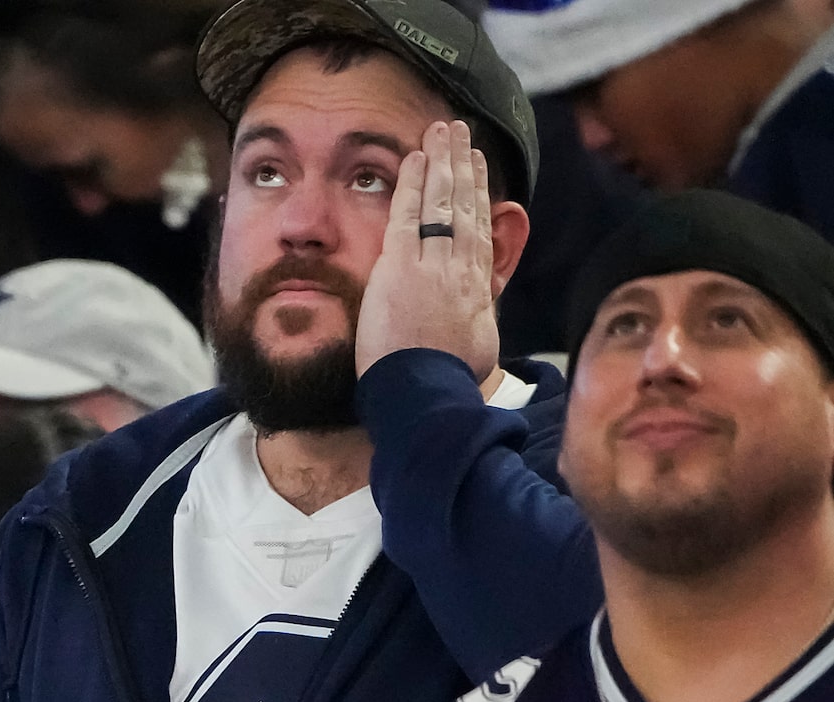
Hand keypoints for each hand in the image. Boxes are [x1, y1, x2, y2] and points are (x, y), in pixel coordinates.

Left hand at [354, 118, 500, 381]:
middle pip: (464, 205)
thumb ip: (476, 319)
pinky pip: (406, 216)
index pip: (477, 229)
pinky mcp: (400, 269)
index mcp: (476, 286)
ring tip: (443, 131)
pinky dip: (411, 184)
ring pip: (441, 202)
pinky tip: (414, 158)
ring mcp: (431, 265)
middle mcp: (459, 268)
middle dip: (462, 165)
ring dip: (442, 162)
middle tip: (461, 132)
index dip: (478, 194)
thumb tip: (479, 311)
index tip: (478, 168)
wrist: (427, 393)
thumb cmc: (447, 381)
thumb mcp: (477, 346)